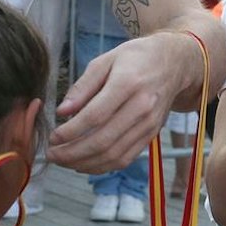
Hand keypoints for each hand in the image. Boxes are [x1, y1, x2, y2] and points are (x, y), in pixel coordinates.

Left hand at [54, 30, 195, 173]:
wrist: (174, 63)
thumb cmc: (135, 58)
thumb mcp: (105, 60)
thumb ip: (82, 86)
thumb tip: (62, 111)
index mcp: (128, 83)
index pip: (95, 116)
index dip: (71, 131)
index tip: (52, 137)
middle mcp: (142, 107)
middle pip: (103, 140)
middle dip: (72, 152)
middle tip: (52, 154)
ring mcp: (149, 125)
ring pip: (114, 155)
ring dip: (84, 163)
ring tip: (63, 161)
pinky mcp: (151, 136)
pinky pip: (125, 159)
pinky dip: (102, 166)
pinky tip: (83, 164)